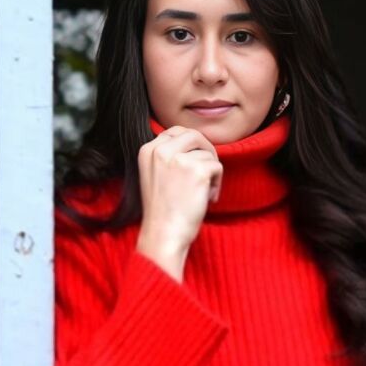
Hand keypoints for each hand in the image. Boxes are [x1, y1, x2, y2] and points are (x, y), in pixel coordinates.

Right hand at [137, 126, 223, 253]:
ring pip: (208, 154)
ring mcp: (179, 159)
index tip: (195, 161)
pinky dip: (217, 183)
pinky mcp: (197, 170)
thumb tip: (196, 144)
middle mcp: (161, 150)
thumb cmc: (163, 211)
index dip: (191, 145)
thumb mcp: (155, 175)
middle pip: (194, 135)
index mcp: (148, 150)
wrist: (164, 234)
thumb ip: (168, 157)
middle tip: (208, 172)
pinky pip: (217, 166)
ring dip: (211, 173)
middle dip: (206, 151)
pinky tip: (208, 199)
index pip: (175, 131)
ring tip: (203, 193)